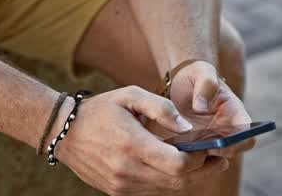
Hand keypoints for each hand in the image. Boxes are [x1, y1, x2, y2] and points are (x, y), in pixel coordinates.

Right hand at [53, 85, 231, 194]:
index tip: (212, 150)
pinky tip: (175, 169)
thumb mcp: (130, 96)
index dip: (200, 160)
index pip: (178, 165)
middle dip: (202, 172)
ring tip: (201, 164)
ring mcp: (122, 185)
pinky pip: (151, 192)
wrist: (64, 132)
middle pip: (177, 182)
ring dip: (187, 180)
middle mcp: (128, 170)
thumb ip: (162, 109)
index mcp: (133, 145)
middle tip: (218, 160)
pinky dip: (167, 183)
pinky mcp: (117, 192)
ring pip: (166, 191)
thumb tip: (188, 128)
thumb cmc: (100, 109)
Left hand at [164, 60, 255, 161]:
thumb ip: (206, 83)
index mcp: (235, 115)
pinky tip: (172, 146)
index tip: (220, 141)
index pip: (248, 136)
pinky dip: (184, 156)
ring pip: (210, 159)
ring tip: (181, 145)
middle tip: (197, 147)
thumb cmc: (195, 76)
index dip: (239, 142)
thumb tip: (201, 108)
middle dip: (216, 153)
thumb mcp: (201, 71)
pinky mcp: (193, 147)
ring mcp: (210, 141)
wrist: (178, 83)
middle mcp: (226, 132)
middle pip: (230, 153)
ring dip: (198, 156)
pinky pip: (192, 158)